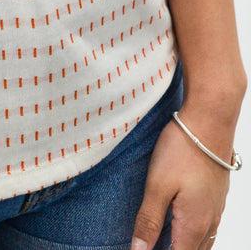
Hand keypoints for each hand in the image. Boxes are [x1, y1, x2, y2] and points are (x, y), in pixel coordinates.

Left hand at [131, 118, 230, 248]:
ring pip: (202, 244)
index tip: (141, 249)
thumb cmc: (182, 150)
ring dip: (183, 246)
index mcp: (193, 227)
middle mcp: (208, 224)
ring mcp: (215, 211)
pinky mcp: (216, 198)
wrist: (210, 121)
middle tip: (149, 244)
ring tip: (162, 240)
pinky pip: (207, 229)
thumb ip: (149, 221)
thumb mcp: (157, 186)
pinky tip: (180, 225)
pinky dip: (193, 236)